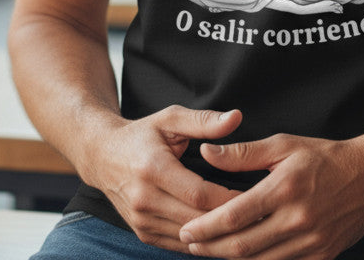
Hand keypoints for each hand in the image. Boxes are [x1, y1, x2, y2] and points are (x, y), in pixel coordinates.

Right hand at [97, 106, 243, 252]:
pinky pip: (177, 245)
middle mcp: (144, 199)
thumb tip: (236, 117)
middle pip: (195, 220)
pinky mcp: (142, 232)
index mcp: (153, 168)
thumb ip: (204, 121)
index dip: (229, 199)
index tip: (257, 195)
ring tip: (248, 227)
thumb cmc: (142, 134)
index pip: (199, 194)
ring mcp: (141, 220)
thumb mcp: (171, 118)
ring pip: (188, 238)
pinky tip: (223, 235)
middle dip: (229, 221)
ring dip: (218, 236)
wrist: (103, 156)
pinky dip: (201, 243)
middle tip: (261, 215)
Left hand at [178, 133, 363, 259]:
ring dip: (229, 259)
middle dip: (210, 247)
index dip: (205, 226)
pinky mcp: (321, 257)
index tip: (186, 228)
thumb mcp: (283, 145)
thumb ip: (243, 153)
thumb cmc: (324, 156)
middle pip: (242, 246)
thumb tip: (206, 152)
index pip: (234, 215)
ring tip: (209, 249)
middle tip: (189, 242)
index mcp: (284, 188)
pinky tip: (242, 256)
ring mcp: (310, 243)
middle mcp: (297, 219)